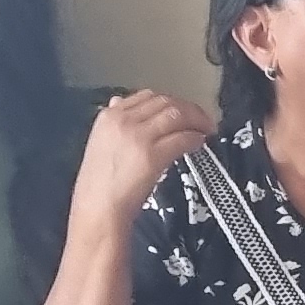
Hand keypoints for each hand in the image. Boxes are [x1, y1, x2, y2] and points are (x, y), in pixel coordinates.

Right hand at [71, 89, 213, 224]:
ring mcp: (138, 136)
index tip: (182, 110)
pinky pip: (182, 138)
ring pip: (176, 114)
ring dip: (197, 120)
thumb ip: (113, 123)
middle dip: (188, 108)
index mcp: (109, 117)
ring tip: (206, 129)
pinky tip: (199, 143)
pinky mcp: (153, 155)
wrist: (98, 209)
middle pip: (165, 102)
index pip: (146, 96)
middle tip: (202, 119)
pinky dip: (195, 138)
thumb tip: (118, 101)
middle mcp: (123, 121)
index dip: (170, 101)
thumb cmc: (99, 184)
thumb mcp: (100, 143)